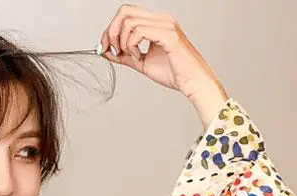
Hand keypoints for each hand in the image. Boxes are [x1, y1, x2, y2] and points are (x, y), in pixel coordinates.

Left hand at [99, 6, 227, 117]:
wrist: (192, 82)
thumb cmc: (174, 73)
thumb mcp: (142, 63)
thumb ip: (125, 55)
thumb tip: (107, 52)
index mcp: (156, 23)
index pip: (126, 13)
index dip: (111, 28)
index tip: (104, 47)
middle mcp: (161, 19)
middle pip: (124, 11)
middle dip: (111, 32)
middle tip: (112, 50)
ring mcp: (165, 25)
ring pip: (129, 21)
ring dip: (123, 42)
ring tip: (132, 56)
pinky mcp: (168, 34)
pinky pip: (138, 31)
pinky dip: (132, 46)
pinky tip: (138, 57)